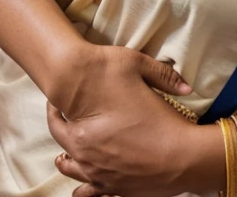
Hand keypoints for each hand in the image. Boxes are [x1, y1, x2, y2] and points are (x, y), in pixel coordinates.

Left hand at [46, 45, 224, 196]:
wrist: (182, 158)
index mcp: (82, 131)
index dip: (54, 107)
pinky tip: (84, 185)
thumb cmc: (159, 116)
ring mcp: (98, 177)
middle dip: (60, 129)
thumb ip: (134, 59)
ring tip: (66, 155)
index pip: (55, 119)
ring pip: (70, 171)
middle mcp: (84, 157)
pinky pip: (89, 193)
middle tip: (64, 119)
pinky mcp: (115, 190)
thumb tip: (137, 54)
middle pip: (60, 143)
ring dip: (66, 161)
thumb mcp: (141, 69)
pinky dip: (83, 189)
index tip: (57, 99)